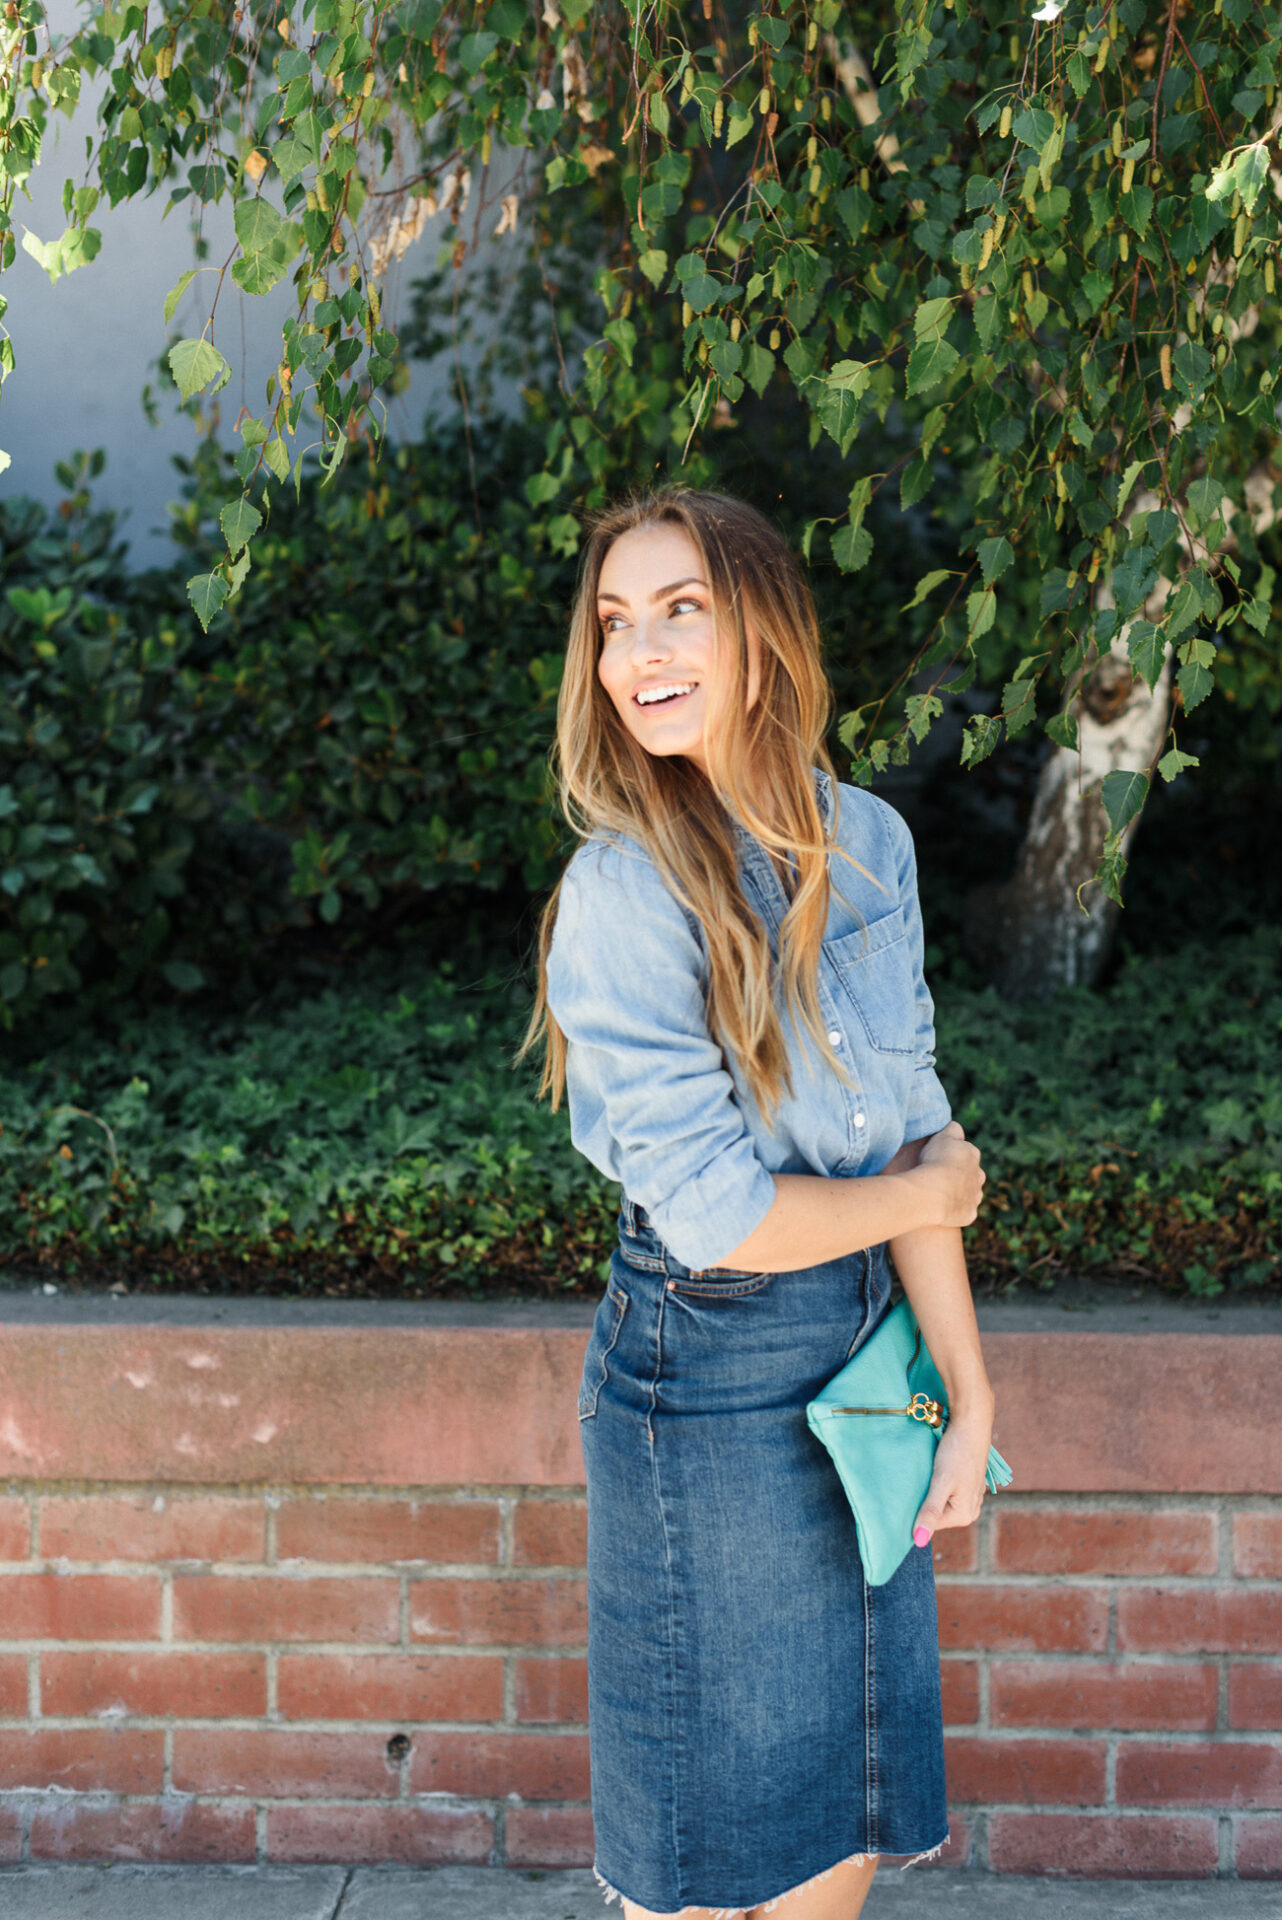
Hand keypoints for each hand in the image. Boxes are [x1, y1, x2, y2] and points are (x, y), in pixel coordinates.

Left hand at [912, 1405, 994, 1545]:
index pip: (929, 1524)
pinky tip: (934, 1469)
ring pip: (941, 1501)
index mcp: (964, 1515)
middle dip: (924, 1500)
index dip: (915, 1510)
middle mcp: (971, 1510)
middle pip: (936, 1514)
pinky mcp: (968, 1483)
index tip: (906, 1495)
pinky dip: (938, 1483)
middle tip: (916, 1481)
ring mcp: (971, 1496)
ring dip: (930, 1490)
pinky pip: (948, 1491)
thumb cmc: (956, 1452)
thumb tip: (919, 1541)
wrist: (971, 1424)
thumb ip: (930, 1512)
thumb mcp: (940, 1482)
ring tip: (924, 1474)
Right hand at [916, 1121, 985, 1227]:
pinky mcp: (970, 1214)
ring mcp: (975, 1196)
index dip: (952, 1156)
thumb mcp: (941, 1136)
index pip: (966, 1153)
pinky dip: (956, 1210)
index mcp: (973, 1154)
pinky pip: (964, 1211)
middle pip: (971, 1174)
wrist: (933, 1193)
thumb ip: (952, 1129)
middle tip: (940, 1177)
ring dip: (959, 1193)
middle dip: (960, 1175)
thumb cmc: (935, 1162)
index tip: (939, 1160)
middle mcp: (979, 1176)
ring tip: (940, 1193)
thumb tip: (956, 1127)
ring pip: (970, 1193)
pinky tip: (942, 1207)